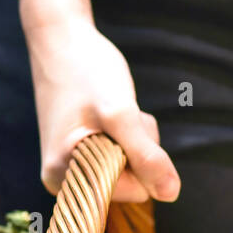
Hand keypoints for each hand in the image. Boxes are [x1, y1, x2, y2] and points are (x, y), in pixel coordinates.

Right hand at [19, 0, 179, 202]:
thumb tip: (171, 193)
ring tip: (111, 111)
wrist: (60, 39)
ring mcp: (70, 169)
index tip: (120, 124)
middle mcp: (62, 180)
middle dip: (137, 149)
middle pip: (132, 183)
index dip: (140, 157)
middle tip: (117, 115)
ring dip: (133, 140)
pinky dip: (125, 136)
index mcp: (63, 176)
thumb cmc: (86, 70)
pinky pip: (119, 157)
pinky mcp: (79, 156)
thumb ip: (146, 155)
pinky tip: (108, 115)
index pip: (134, 191)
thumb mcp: (120, 112)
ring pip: (129, 169)